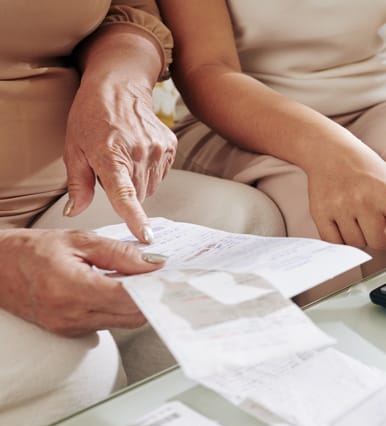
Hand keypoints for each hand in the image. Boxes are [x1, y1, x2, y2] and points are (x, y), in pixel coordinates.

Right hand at [0, 229, 165, 336]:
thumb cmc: (32, 250)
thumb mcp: (79, 240)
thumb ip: (120, 253)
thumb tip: (154, 263)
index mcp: (71, 288)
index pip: (128, 297)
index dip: (154, 287)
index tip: (172, 277)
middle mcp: (71, 315)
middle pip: (131, 315)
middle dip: (151, 296)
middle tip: (164, 278)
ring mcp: (69, 327)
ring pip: (122, 322)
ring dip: (137, 304)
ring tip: (142, 281)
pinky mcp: (70, 331)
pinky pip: (107, 323)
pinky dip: (120, 308)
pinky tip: (122, 290)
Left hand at [64, 78, 176, 242]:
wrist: (119, 88)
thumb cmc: (91, 117)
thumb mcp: (74, 149)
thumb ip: (77, 184)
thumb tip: (75, 211)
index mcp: (111, 156)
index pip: (125, 195)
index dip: (135, 218)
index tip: (145, 236)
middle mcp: (139, 153)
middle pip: (137, 196)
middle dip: (124, 191)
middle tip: (111, 168)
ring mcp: (158, 150)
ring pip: (150, 187)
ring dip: (137, 181)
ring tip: (124, 157)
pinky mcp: (170, 147)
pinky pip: (161, 174)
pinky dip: (149, 170)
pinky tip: (138, 152)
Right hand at [307, 150, 385, 273]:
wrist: (328, 151)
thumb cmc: (363, 166)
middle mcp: (365, 201)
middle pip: (380, 243)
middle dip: (377, 233)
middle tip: (370, 213)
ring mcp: (342, 208)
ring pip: (358, 245)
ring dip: (358, 234)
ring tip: (353, 211)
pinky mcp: (322, 215)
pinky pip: (336, 244)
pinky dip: (340, 238)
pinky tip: (340, 218)